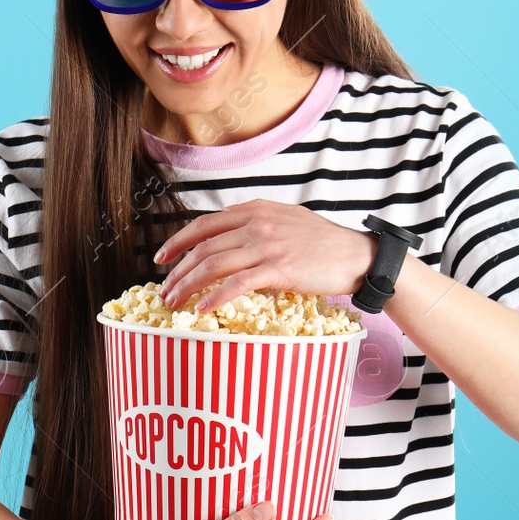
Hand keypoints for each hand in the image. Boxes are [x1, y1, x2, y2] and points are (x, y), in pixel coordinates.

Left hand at [153, 199, 376, 311]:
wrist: (357, 255)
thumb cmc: (324, 243)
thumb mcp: (286, 220)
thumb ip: (257, 222)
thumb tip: (230, 236)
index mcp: (255, 210)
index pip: (205, 225)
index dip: (177, 241)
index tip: (161, 258)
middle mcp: (256, 223)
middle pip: (203, 247)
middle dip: (178, 271)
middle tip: (164, 291)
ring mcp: (267, 245)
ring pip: (214, 265)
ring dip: (188, 285)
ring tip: (175, 303)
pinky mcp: (278, 268)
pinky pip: (237, 284)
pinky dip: (215, 297)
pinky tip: (203, 309)